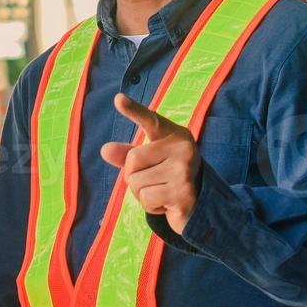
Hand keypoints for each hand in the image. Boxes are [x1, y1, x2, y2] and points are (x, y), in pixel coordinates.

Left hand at [100, 92, 200, 235]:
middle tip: (155, 180)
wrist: (201, 202)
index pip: (151, 120)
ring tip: (162, 192)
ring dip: (142, 193)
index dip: (133, 110)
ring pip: (136, 183)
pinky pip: (146, 200)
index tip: (118, 99)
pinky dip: (150, 206)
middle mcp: (183, 149)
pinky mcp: (183, 194)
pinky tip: (166, 204)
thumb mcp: (150, 160)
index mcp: (174, 134)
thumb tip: (105, 150)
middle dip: (134, 176)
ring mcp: (184, 171)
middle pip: (133, 160)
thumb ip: (128, 154)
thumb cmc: (170, 175)